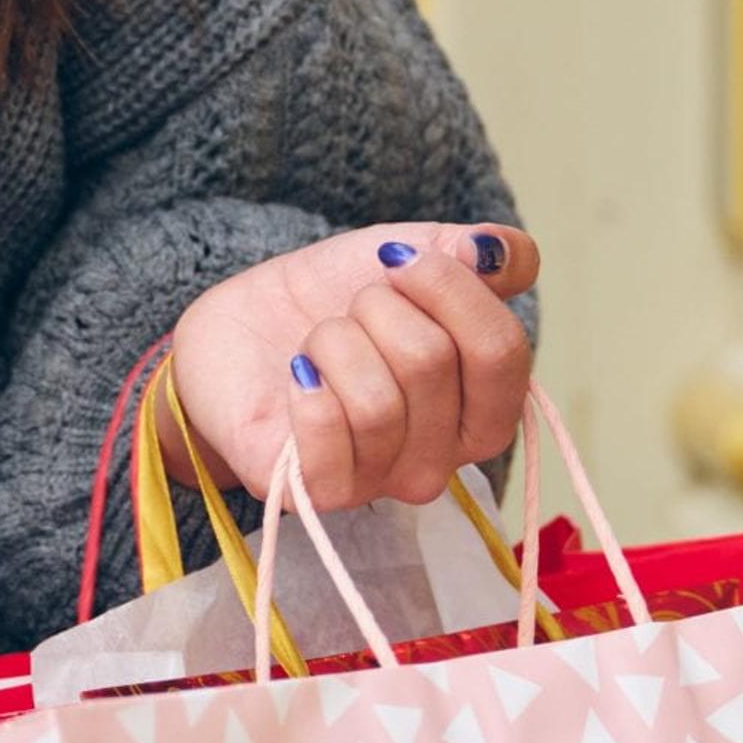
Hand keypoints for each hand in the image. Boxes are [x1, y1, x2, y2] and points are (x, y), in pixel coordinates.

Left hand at [164, 221, 537, 513]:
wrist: (239, 326)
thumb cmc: (331, 300)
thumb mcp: (408, 255)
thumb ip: (470, 251)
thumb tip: (498, 252)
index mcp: (479, 404)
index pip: (502, 352)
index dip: (451, 289)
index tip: (399, 258)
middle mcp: (442, 456)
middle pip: (432, 363)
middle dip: (377, 307)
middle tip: (348, 308)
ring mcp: (380, 480)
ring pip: (377, 402)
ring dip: (333, 343)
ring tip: (316, 343)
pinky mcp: (317, 491)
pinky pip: (329, 436)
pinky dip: (306, 387)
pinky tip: (296, 374)